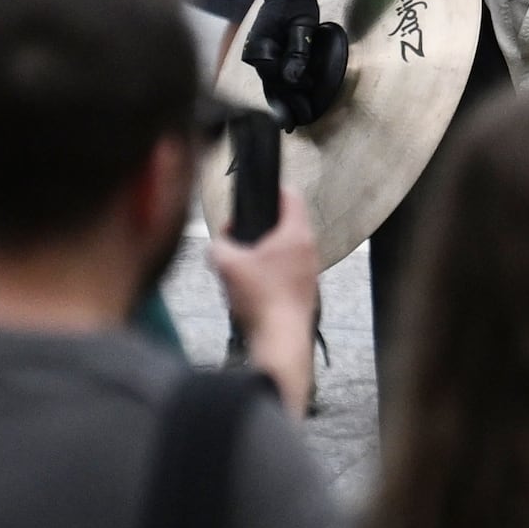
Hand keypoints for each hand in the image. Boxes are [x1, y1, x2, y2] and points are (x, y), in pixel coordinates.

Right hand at [209, 185, 320, 413]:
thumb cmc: (259, 297)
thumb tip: (220, 242)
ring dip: (263, 250)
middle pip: (285, 223)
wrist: (281, 337)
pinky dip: (269, 270)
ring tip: (239, 262)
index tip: (254, 194)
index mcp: (296, 233)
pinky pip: (286, 268)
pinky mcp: (305, 288)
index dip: (272, 190)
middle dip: (259, 226)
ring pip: (285, 248)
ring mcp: (310, 269)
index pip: (291, 196)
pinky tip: (250, 284)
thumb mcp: (226, 264)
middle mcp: (309, 247)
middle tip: (236, 235)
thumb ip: (218, 245)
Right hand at [242, 0, 349, 131]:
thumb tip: (294, 79)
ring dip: (283, 104)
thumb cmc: (296, 6)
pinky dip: (281, 93)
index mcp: (260, 49)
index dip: (292, 91)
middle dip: (285, 107)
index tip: (304, 104)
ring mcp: (259, 59)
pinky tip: (287, 106)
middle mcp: (255, 57)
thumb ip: (298, 51)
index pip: (276, 77)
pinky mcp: (266, 58)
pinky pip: (273, 80)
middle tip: (298, 123)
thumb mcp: (302, 25)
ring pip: (271, 86)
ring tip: (293, 122)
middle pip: (272, 86)